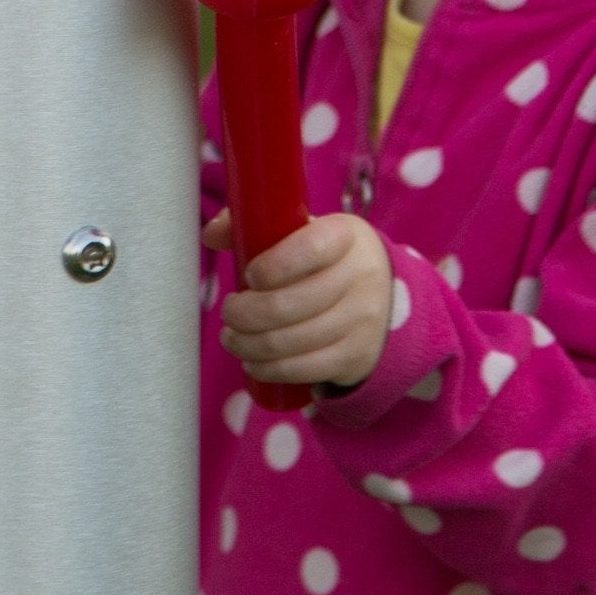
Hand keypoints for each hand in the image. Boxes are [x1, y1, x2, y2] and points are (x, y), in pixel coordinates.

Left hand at [205, 210, 393, 389]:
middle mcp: (360, 276)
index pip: (310, 249)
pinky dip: (268, 369)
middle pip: (289, 304)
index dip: (272, 266)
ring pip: (290, 342)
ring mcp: (362, 320)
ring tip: (232, 337)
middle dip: (244, 314)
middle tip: (229, 312)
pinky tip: (252, 361)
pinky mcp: (356, 355)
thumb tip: (212, 234)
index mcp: (345, 236)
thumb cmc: (327, 259)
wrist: (383, 295)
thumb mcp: (304, 231)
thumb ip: (256, 225)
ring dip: (248, 344)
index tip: (249, 274)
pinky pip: (303, 369)